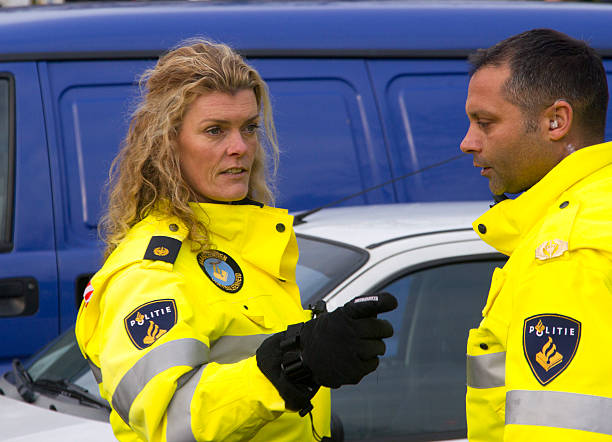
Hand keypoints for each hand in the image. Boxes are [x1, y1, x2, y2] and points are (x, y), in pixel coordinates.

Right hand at [256, 293, 396, 412]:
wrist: (306, 358)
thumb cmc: (327, 333)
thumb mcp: (338, 316)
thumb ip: (360, 312)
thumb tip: (387, 305)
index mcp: (344, 315)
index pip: (368, 305)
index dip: (382, 302)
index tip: (392, 302)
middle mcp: (348, 331)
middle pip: (383, 328)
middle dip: (383, 329)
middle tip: (375, 331)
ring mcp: (352, 352)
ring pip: (380, 347)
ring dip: (374, 347)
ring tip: (358, 347)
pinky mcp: (354, 370)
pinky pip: (374, 363)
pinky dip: (368, 361)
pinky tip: (355, 358)